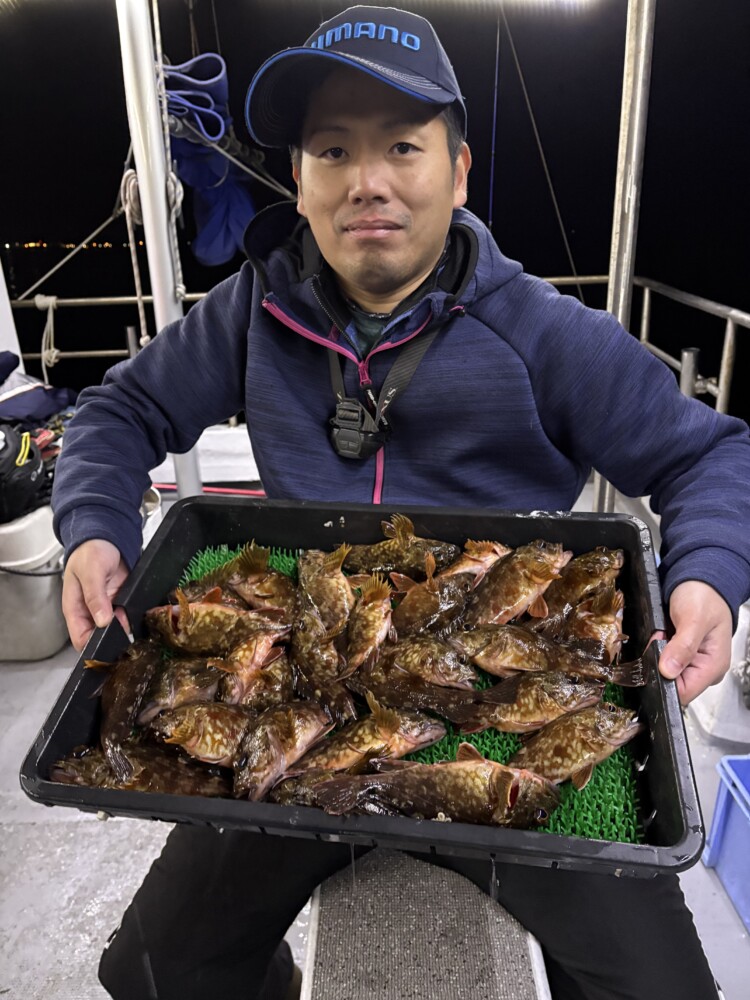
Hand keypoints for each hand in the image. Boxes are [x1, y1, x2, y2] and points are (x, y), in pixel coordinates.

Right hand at [62, 539, 130, 650]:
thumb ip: (95, 597)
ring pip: (117, 629)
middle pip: (101, 637)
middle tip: (127, 628)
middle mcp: (91, 612)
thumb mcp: (90, 572)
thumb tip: (101, 621)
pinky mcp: (121, 602)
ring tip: (134, 617)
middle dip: (115, 637)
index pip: (81, 639)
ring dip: (127, 627)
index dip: (95, 646)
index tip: (111, 644)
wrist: (107, 536)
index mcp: (75, 609)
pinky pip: (129, 615)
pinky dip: (135, 616)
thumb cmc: (90, 551)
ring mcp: (107, 608)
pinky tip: (141, 612)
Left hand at [657, 580, 732, 705]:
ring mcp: (692, 662)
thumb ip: (682, 646)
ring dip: (657, 653)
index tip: (658, 655)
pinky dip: (657, 647)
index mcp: (713, 666)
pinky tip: (663, 634)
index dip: (663, 679)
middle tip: (662, 637)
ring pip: (664, 671)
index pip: (683, 693)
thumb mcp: (694, 618)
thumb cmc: (704, 596)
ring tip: (664, 633)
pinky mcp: (682, 655)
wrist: (700, 581)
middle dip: (659, 662)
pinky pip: (662, 659)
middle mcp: (704, 669)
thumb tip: (668, 671)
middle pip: (671, 683)